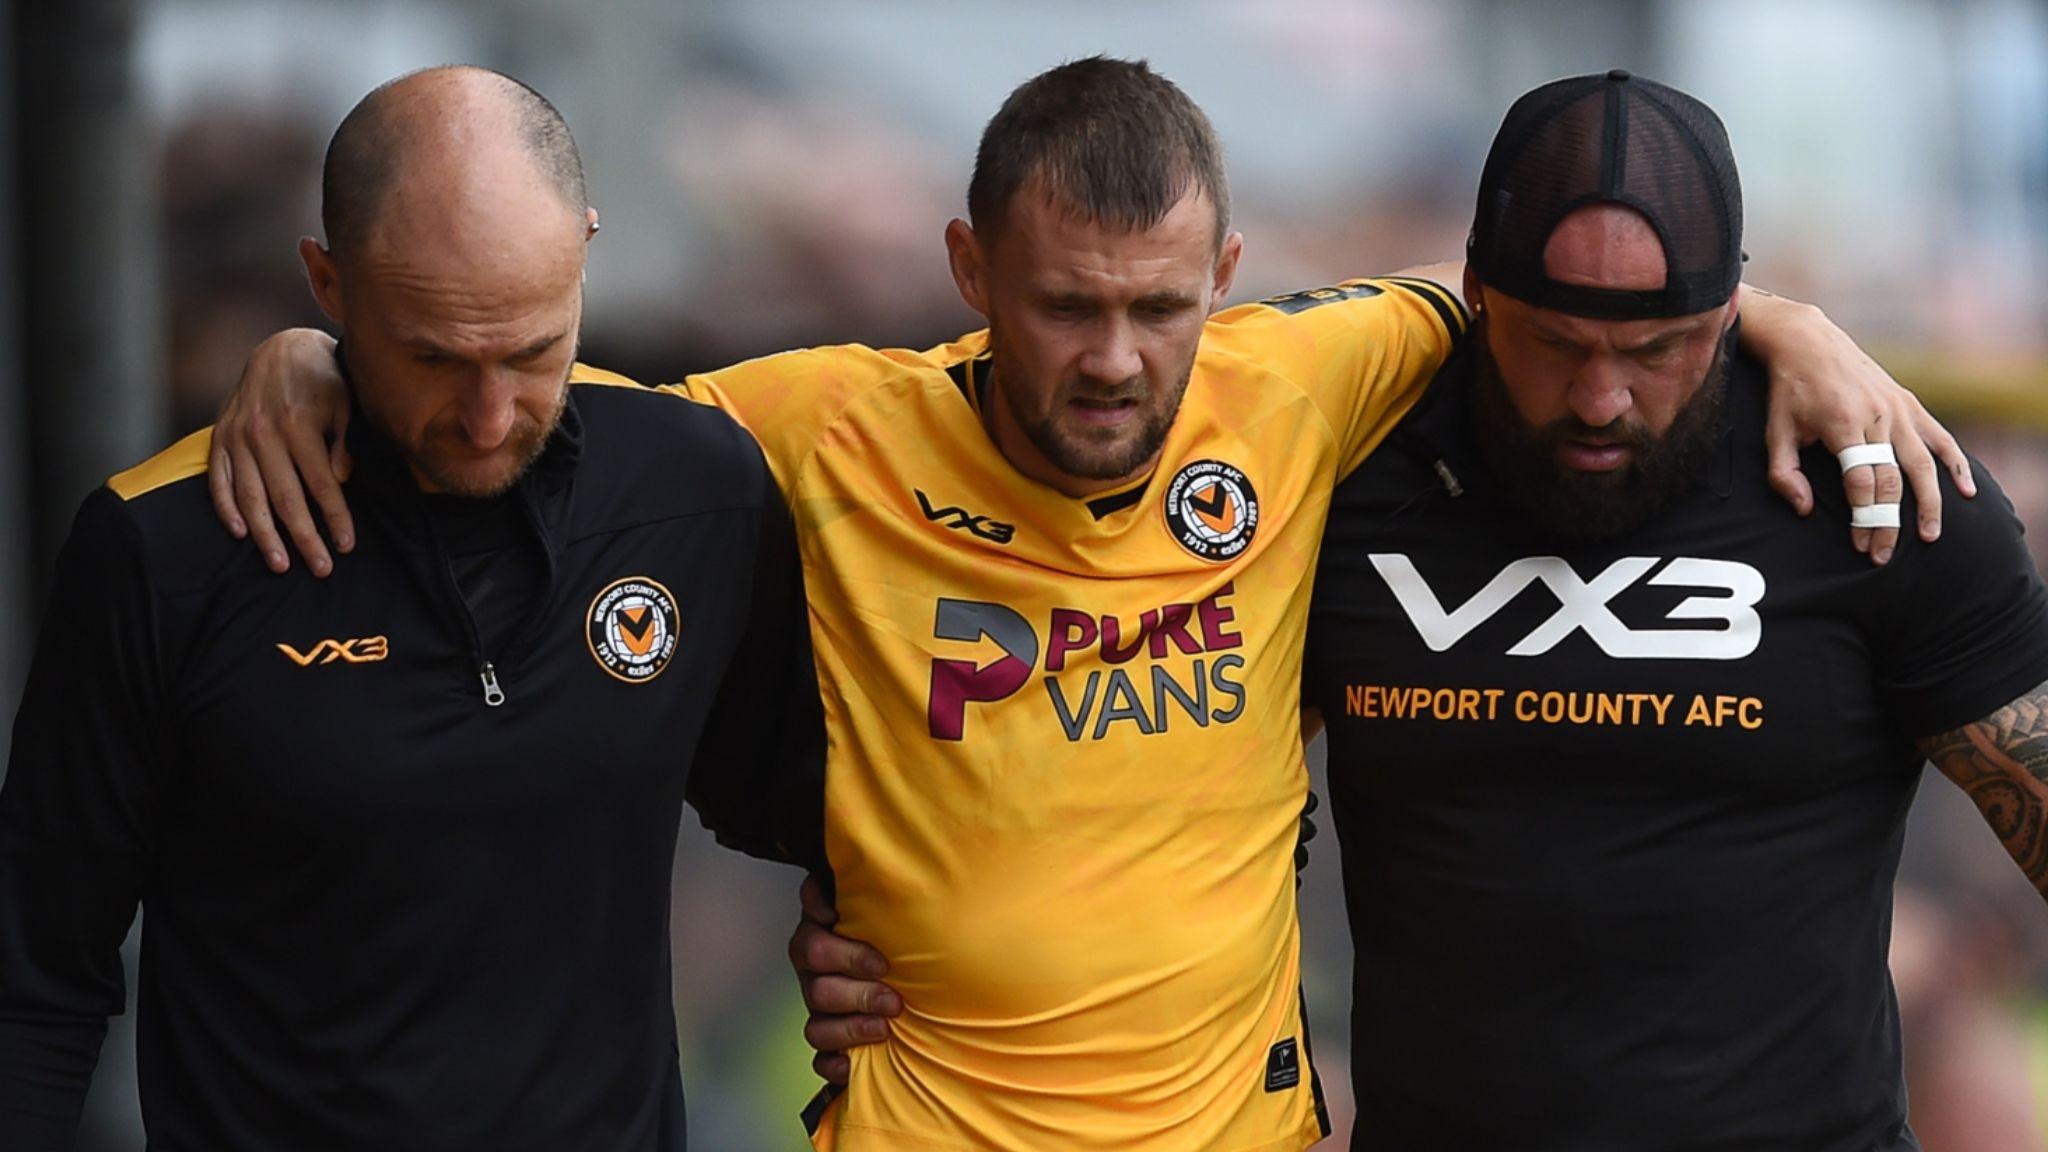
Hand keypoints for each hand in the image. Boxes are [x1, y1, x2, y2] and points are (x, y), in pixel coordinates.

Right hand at [207, 328, 354, 575]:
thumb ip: (343, 440)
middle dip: (304, 537)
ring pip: (250, 496)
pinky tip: (240, 534)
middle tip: (320, 569)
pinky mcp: (220, 437)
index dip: (335, 518)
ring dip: (265, 534)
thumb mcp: (345, 402)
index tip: (346, 545)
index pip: (321, 485)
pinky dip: (227, 508)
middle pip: (285, 499)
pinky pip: (219, 480)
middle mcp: (264, 434)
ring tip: (280, 564)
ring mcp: (237, 437)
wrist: (281, 348)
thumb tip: (340, 478)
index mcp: (299, 426)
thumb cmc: (323, 379)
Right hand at [789, 873, 900, 1084]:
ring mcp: (820, 1006)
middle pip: (814, 974)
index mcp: (828, 931)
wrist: (924, 986)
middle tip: (891, 991)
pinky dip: (835, 1062)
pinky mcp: (829, 1042)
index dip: (818, 914)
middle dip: (853, 982)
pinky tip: (855, 1063)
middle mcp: (817, 968)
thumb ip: (890, 892)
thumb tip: (897, 867)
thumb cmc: (909, 943)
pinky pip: (818, 1058)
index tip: (838, 917)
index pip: (811, 917)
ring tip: (886, 1026)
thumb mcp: (903, 914)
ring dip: (850, 1025)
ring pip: (815, 1020)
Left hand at [1747, 291, 1975, 564]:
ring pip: (1922, 464)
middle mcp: (1876, 418)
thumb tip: (1805, 510)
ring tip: (1929, 535)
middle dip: (1889, 523)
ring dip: (1929, 503)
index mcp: (1842, 425)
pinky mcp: (1908, 403)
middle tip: (1884, 555)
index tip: (1861, 545)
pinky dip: (1955, 464)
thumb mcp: (1774, 432)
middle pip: (1892, 480)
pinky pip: (1939, 437)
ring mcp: (1897, 410)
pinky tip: (1965, 491)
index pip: (1861, 482)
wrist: (1809, 343)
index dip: (1863, 517)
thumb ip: (1784, 474)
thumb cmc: (1788, 392)